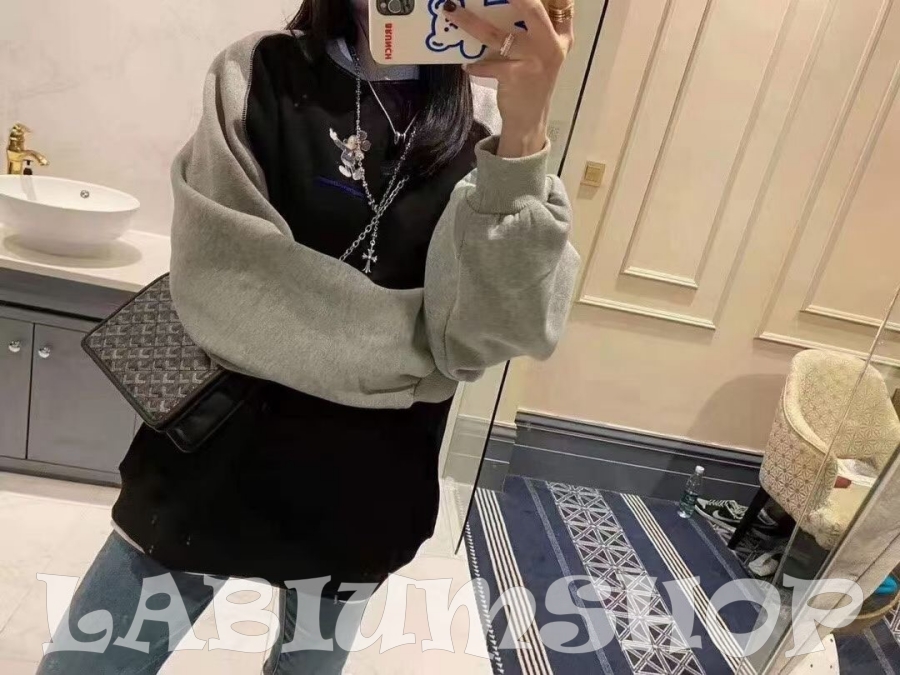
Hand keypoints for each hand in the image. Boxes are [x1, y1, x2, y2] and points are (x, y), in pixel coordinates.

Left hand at [443, 0, 573, 157]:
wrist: (531, 120)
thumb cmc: (533, 82)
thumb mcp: (544, 53)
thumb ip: (537, 29)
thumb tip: (501, 5)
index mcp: (561, 36)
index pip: (562, 5)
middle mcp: (551, 45)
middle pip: (532, 9)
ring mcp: (533, 60)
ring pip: (496, 35)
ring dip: (470, 22)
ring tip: (451, 10)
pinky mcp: (514, 76)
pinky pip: (487, 64)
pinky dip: (475, 65)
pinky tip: (467, 65)